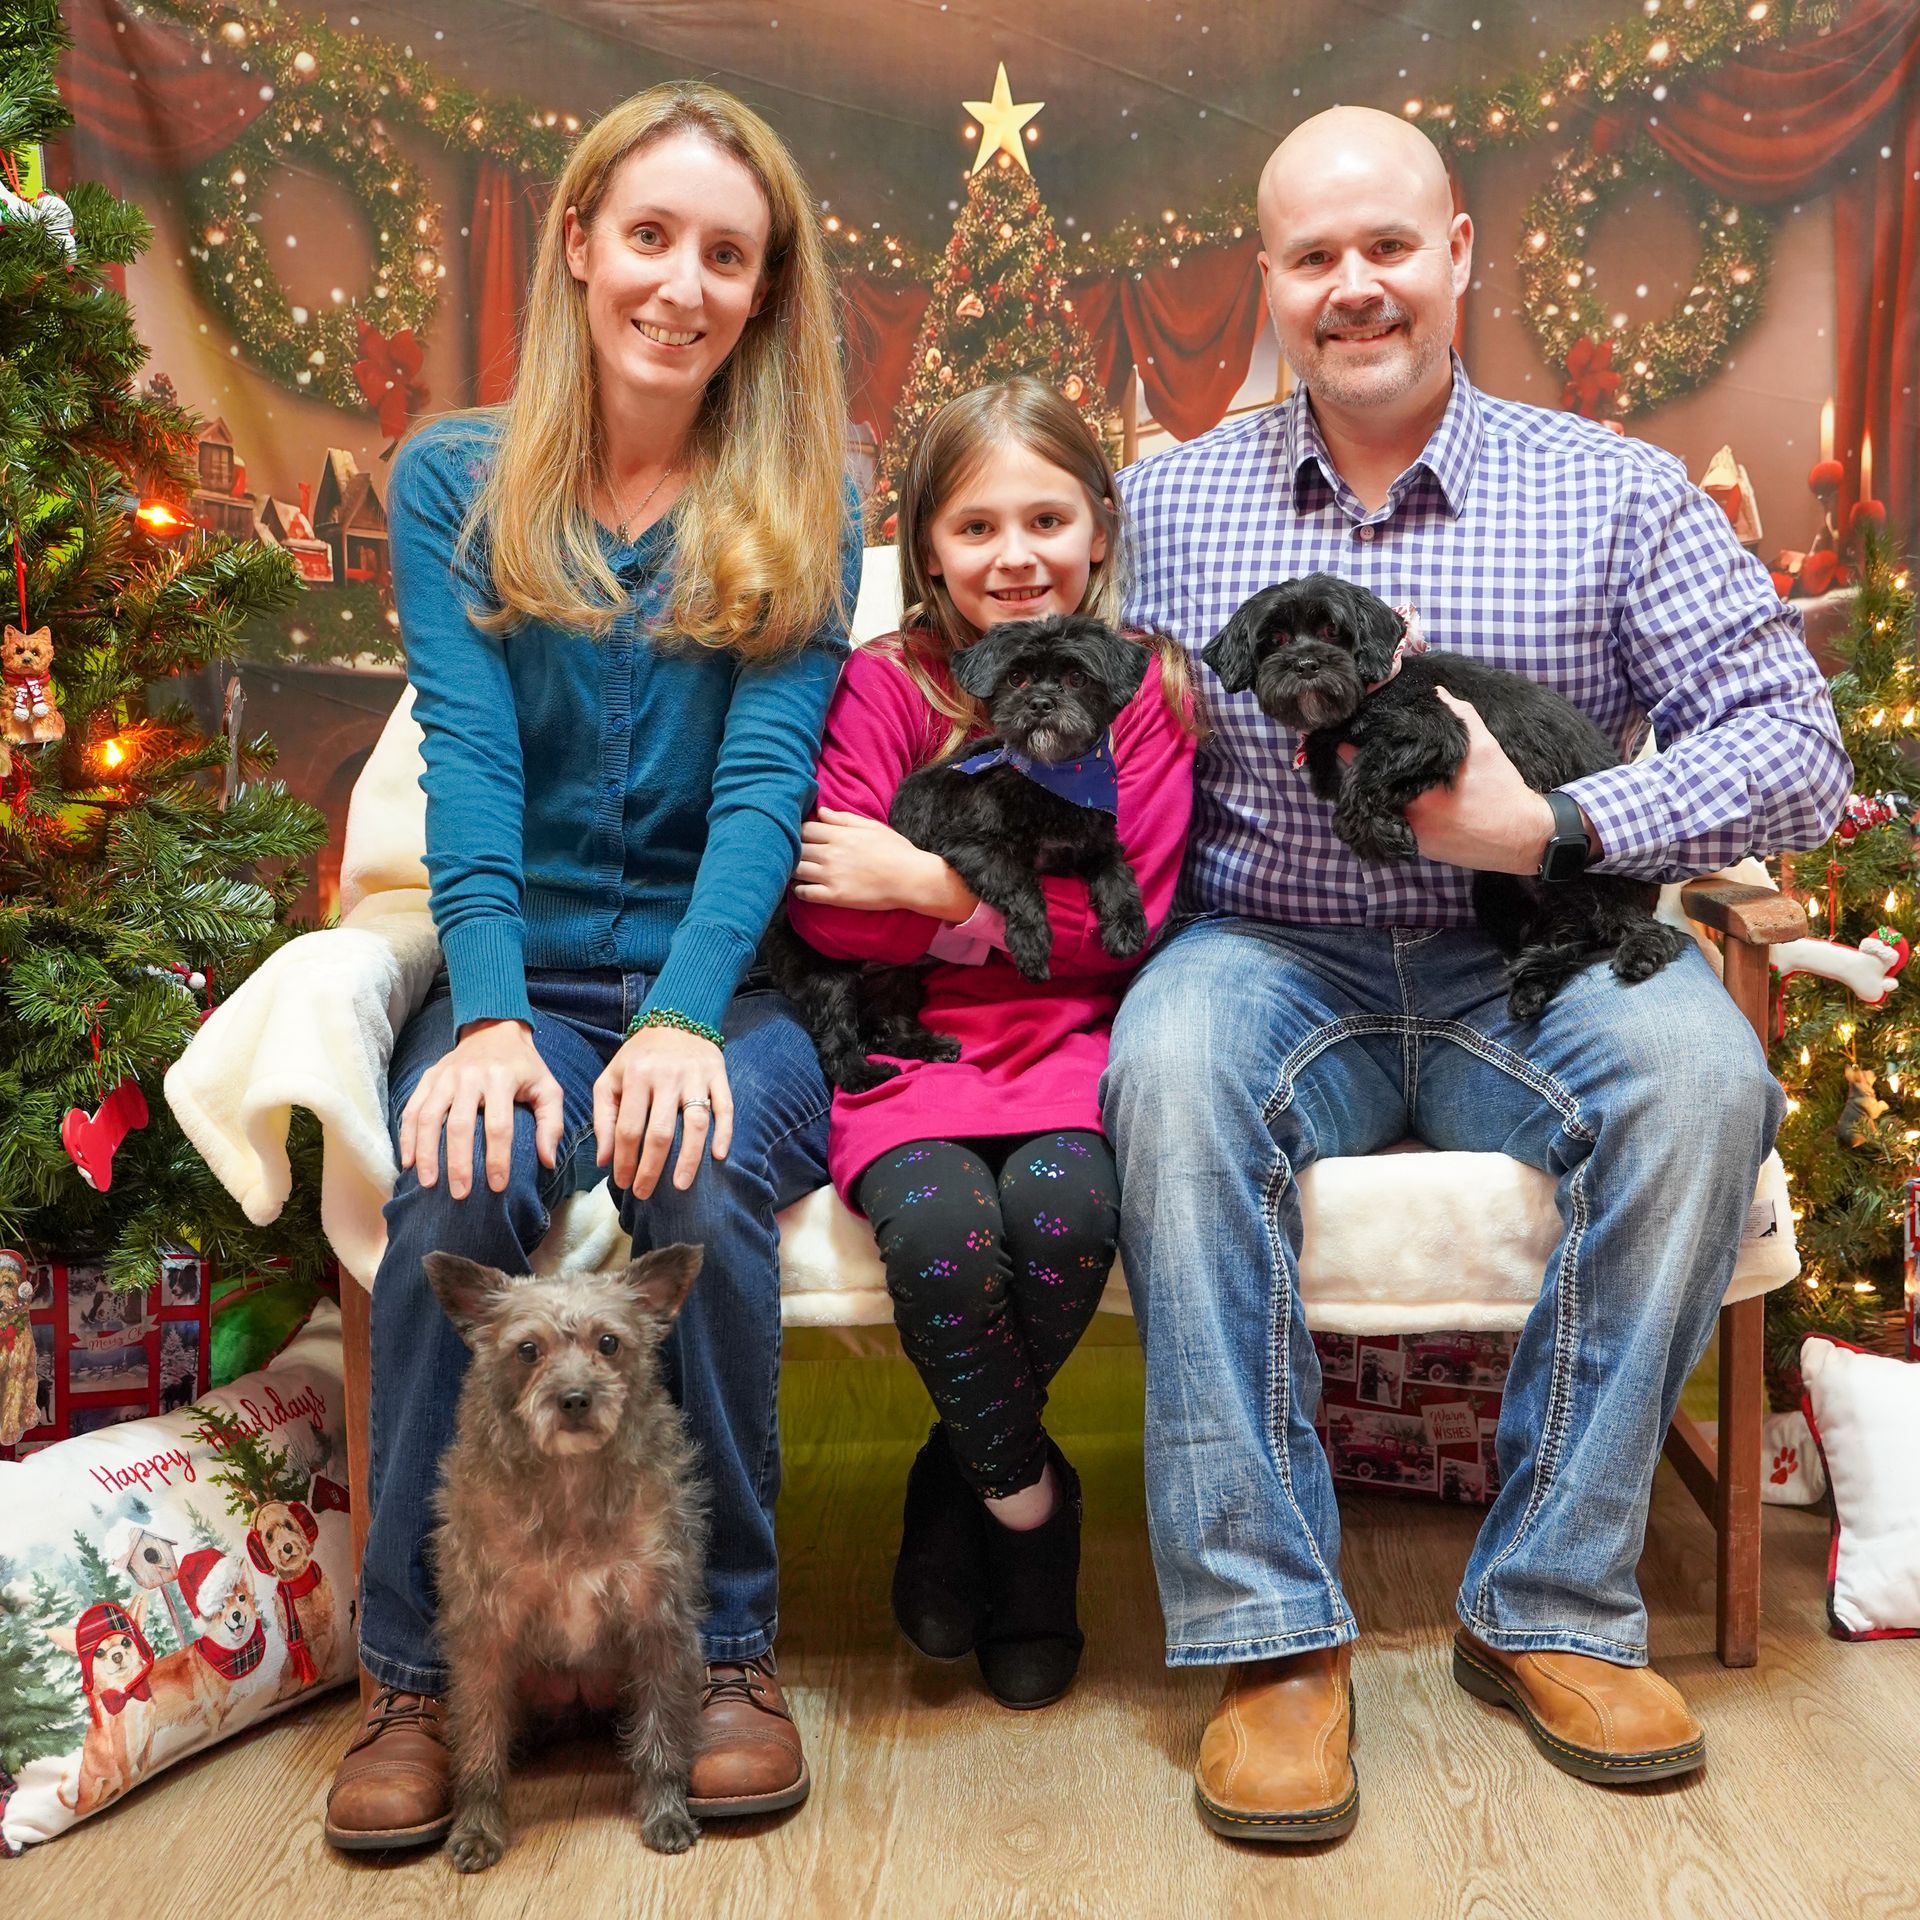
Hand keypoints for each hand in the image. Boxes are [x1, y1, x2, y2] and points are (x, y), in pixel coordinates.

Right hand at [399, 1019, 563, 1199]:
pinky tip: (408, 1162)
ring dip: (426, 1153)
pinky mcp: (428, 1078)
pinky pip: (412, 1109)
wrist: (494, 1029)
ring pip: (428, 1118)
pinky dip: (407, 1137)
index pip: (498, 1126)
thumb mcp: (548, 1087)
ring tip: (428, 1184)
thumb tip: (547, 1162)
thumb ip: (552, 1123)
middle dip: (458, 1163)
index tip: (497, 1187)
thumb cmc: (524, 1067)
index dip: (498, 1159)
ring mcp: (444, 1076)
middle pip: (459, 1126)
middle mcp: (469, 1076)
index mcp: (501, 1078)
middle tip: (460, 1194)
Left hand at [594, 1025, 733, 1199]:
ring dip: (689, 1159)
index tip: (622, 1183)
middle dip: (652, 1169)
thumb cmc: (638, 1057)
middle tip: (645, 1193)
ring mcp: (696, 1076)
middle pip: (661, 1132)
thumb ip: (603, 1118)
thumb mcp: (610, 1079)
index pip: (629, 1128)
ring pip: (696, 1124)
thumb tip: (604, 1160)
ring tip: (681, 1186)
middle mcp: (667, 1076)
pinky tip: (718, 1156)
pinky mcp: (718, 1075)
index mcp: (636, 1076)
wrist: (676, 1019)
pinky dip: (724, 1133)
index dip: (624, 1160)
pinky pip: (725, 1108)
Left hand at [793, 807, 977, 917]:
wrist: (911, 879)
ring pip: (797, 870)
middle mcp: (831, 854)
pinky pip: (805, 893)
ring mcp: (831, 876)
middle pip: (797, 848)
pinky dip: (799, 890)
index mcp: (839, 835)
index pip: (804, 829)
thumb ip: (843, 819)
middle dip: (794, 850)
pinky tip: (801, 888)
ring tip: (795, 871)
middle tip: (794, 855)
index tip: (802, 837)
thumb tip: (820, 811)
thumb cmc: (896, 850)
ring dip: (792, 870)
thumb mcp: (871, 827)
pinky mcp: (835, 896)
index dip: (800, 832)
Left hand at [1341, 690, 1559, 874]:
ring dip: (1378, 790)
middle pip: (1367, 788)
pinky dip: (1394, 808)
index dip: (1356, 748)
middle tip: (1364, 752)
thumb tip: (1436, 692)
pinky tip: (1403, 795)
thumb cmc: (1502, 789)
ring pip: (1380, 807)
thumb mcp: (1483, 746)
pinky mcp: (1419, 848)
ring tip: (1383, 772)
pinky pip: (1396, 823)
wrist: (1522, 836)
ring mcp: (1411, 835)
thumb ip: (1458, 715)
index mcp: (1416, 791)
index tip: (1352, 735)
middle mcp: (1408, 817)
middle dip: (1365, 770)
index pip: (1366, 766)